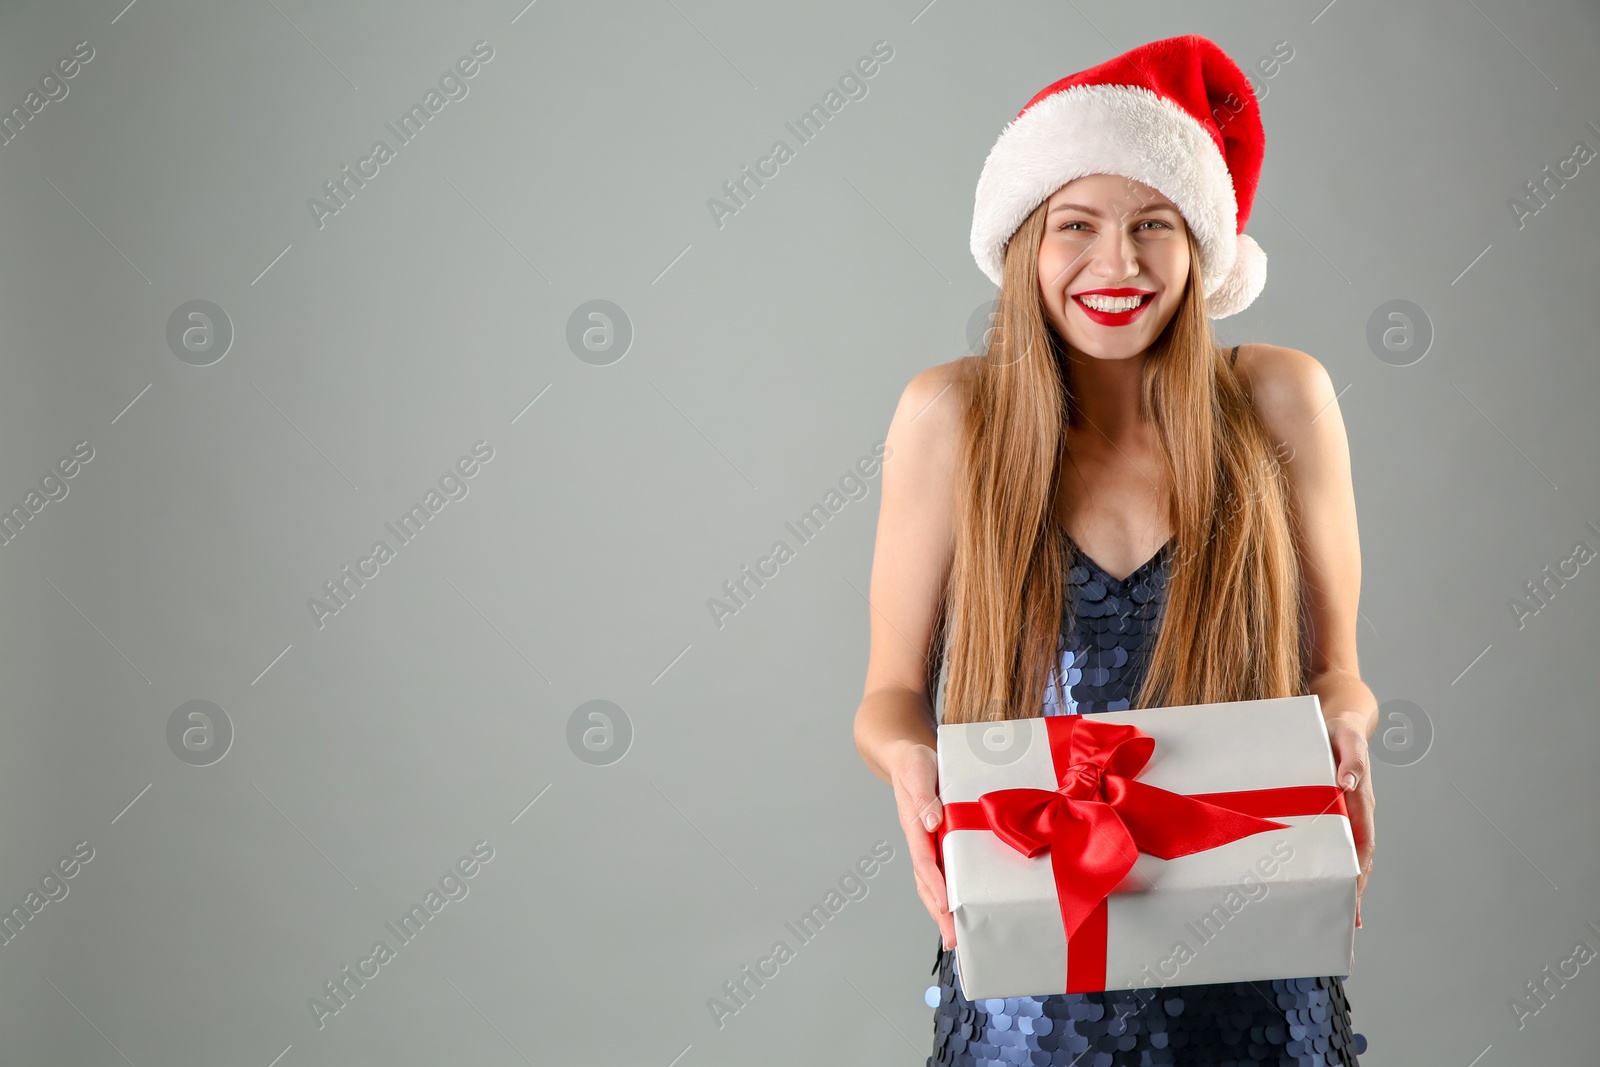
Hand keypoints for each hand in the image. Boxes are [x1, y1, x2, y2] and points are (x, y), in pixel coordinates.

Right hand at [888, 741, 956, 949]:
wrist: (907, 754)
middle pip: (927, 883)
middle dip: (939, 913)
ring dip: (943, 910)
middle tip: (952, 940)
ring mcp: (928, 843)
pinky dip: (950, 892)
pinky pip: (944, 870)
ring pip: (933, 882)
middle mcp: (921, 840)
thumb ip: (923, 795)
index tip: (947, 908)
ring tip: (955, 937)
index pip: (925, 862)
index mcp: (914, 826)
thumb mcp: (918, 770)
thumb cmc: (913, 763)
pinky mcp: (939, 840)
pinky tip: (962, 908)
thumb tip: (931, 822)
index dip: (936, 886)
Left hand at [1326, 718, 1374, 927]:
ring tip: (1339, 912)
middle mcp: (1358, 811)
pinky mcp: (1335, 810)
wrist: (1341, 723)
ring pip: (1349, 853)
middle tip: (1348, 920)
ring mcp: (1348, 813)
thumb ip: (1350, 759)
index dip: (1359, 870)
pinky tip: (1323, 877)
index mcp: (1361, 800)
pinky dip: (1333, 862)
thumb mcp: (1345, 738)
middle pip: (1360, 857)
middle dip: (1355, 888)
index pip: (1362, 842)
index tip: (1354, 895)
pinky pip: (1336, 841)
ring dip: (1346, 881)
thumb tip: (1347, 785)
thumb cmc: (1340, 731)